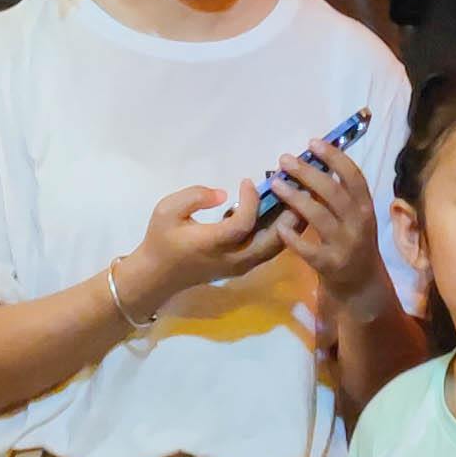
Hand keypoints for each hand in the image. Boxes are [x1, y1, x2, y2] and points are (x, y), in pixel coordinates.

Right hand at [130, 184, 290, 309]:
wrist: (157, 275)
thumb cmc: (160, 239)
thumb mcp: (166, 210)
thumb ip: (194, 197)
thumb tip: (224, 194)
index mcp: (212, 244)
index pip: (243, 224)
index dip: (250, 200)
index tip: (248, 180)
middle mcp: (232, 259)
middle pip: (272, 241)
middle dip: (287, 215)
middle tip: (298, 189)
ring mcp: (240, 266)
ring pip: (274, 248)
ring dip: (289, 224)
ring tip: (297, 198)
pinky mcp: (242, 266)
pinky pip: (268, 250)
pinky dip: (281, 232)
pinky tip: (283, 211)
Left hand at [265, 140, 388, 318]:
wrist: (362, 285)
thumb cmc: (353, 243)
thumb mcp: (356, 217)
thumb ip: (341, 195)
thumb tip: (316, 163)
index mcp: (366, 207)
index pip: (353, 176)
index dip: (334, 157)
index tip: (313, 142)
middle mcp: (359, 223)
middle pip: (332, 192)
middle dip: (308, 173)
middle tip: (285, 160)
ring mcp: (345, 245)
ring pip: (319, 216)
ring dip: (295, 198)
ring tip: (275, 184)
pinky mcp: (330, 265)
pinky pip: (308, 248)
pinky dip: (292, 236)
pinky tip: (279, 227)